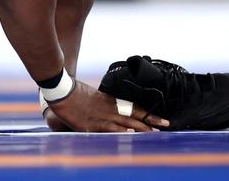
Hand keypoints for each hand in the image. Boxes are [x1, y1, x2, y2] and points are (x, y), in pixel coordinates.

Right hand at [45, 81, 167, 132]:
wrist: (62, 90)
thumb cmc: (76, 93)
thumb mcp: (95, 97)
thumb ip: (106, 104)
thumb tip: (115, 110)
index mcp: (111, 102)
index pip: (135, 109)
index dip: (149, 115)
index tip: (163, 120)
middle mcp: (110, 110)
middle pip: (134, 117)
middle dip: (151, 123)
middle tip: (166, 127)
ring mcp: (101, 119)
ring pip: (125, 125)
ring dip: (139, 130)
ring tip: (153, 135)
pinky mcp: (91, 127)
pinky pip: (108, 131)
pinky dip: (119, 134)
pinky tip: (129, 137)